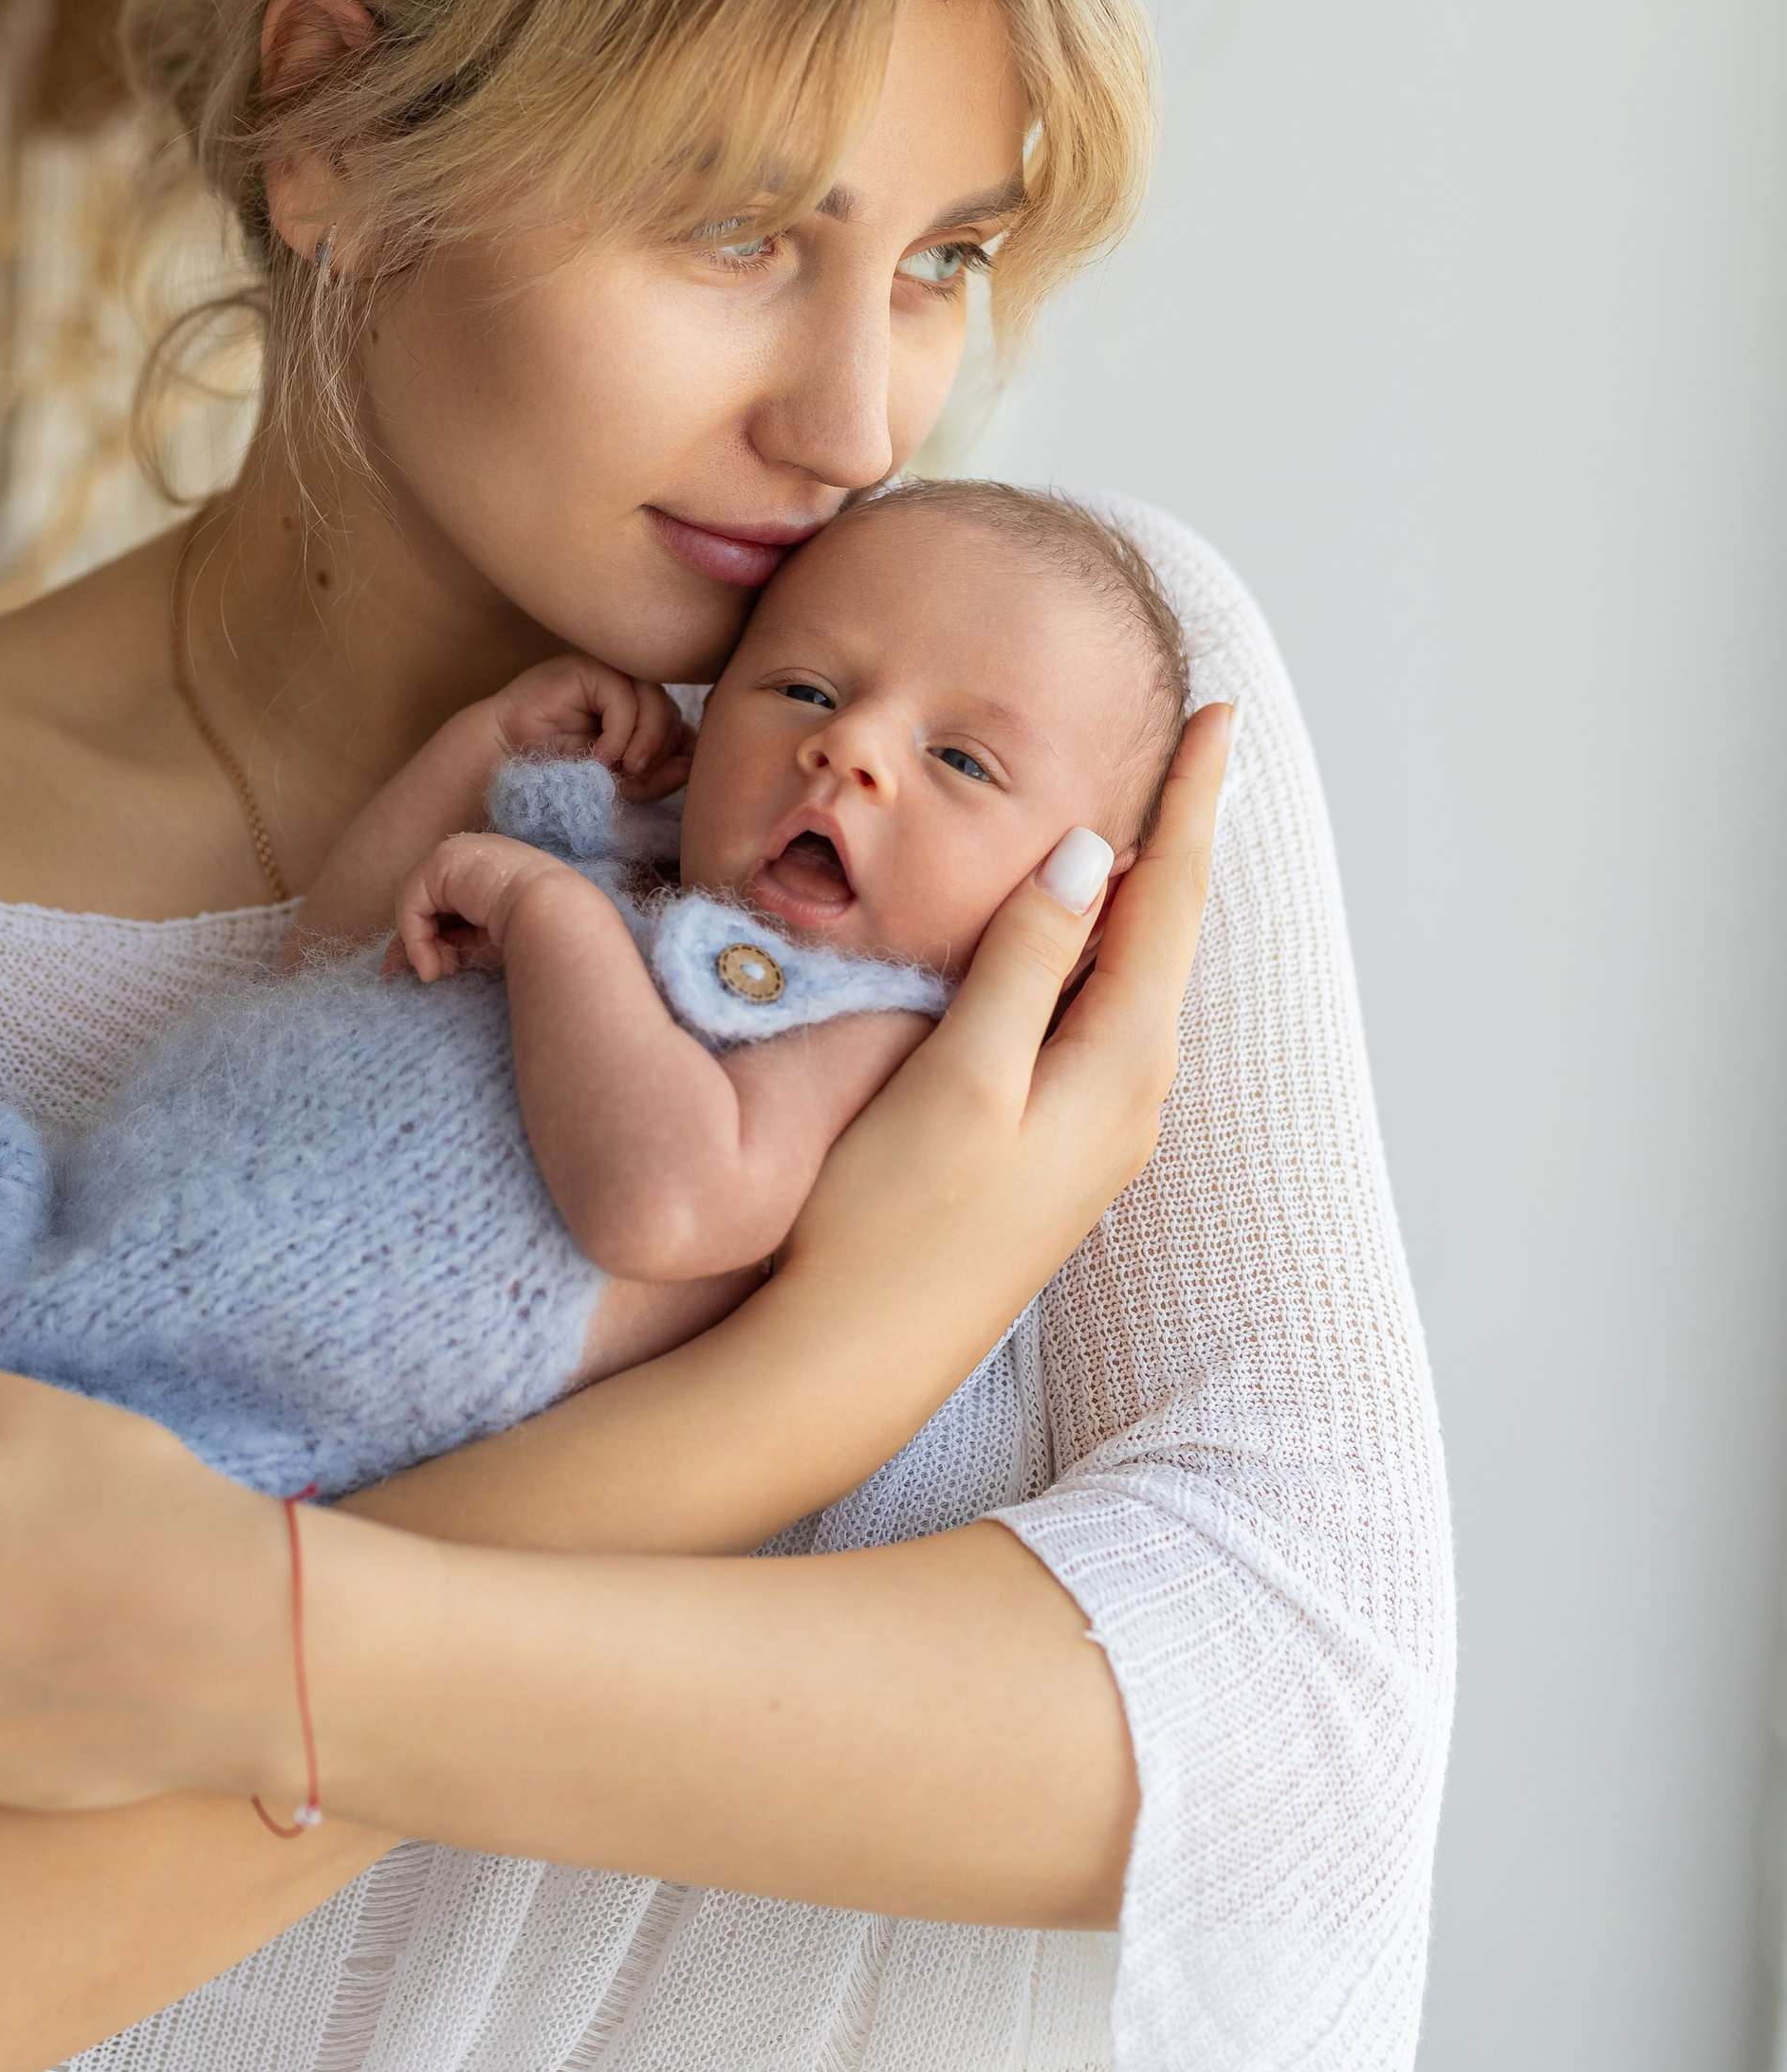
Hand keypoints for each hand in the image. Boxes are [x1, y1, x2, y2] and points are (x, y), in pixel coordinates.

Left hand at [390, 830, 567, 977]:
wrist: (557, 916)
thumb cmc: (538, 935)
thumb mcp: (489, 943)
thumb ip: (456, 945)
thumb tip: (416, 966)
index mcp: (491, 871)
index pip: (450, 905)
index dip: (437, 938)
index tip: (434, 971)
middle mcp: (472, 856)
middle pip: (429, 903)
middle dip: (420, 942)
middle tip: (429, 975)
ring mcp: (456, 853)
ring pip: (418, 906)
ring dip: (421, 946)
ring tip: (438, 973)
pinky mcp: (441, 862)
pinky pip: (411, 905)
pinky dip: (415, 940)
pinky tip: (433, 966)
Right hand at [487, 656, 691, 795]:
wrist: (504, 761)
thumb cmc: (557, 772)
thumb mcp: (617, 784)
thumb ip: (655, 777)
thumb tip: (692, 765)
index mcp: (641, 715)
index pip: (682, 727)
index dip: (680, 754)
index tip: (660, 781)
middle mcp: (630, 690)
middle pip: (673, 712)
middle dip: (662, 750)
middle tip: (636, 775)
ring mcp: (611, 675)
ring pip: (656, 699)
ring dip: (646, 740)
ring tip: (623, 767)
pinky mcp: (589, 668)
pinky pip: (624, 696)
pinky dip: (620, 732)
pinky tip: (601, 754)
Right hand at [774, 703, 1233, 1351]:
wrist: (853, 1359)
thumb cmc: (889, 1221)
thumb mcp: (960, 1075)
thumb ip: (1026, 961)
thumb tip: (1088, 855)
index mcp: (1118, 1065)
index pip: (1171, 897)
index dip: (1192, 799)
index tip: (1219, 712)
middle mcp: (1130, 1095)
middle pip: (1165, 930)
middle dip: (1178, 831)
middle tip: (1193, 738)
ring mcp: (1097, 1129)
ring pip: (1132, 975)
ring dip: (1137, 890)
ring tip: (1142, 808)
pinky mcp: (1056, 1149)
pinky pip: (1098, 1017)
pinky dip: (1096, 950)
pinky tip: (1072, 934)